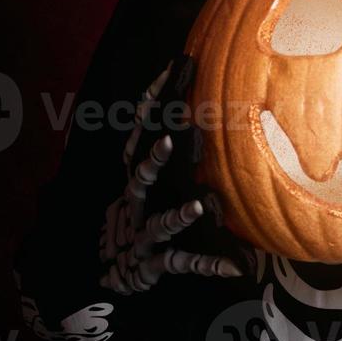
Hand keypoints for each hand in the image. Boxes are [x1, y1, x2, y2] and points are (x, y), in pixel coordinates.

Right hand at [97, 59, 244, 294]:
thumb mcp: (143, 181)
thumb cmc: (136, 215)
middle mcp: (135, 203)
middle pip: (139, 177)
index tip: (169, 70)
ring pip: (159, 223)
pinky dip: (209, 265)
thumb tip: (191, 99)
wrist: (107, 270)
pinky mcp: (154, 263)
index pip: (139, 134)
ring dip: (178, 215)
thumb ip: (160, 145)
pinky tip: (234, 266)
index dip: (150, 104)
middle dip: (152, 159)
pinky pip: (184, 263)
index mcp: (134, 178)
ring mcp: (142, 233)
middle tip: (169, 140)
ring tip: (199, 206)